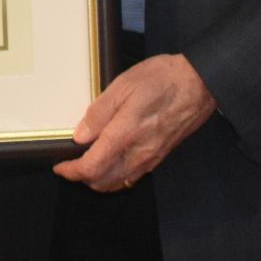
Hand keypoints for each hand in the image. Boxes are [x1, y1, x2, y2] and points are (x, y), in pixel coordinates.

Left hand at [53, 54, 214, 190]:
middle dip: (82, 178)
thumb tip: (80, 135)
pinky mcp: (160, 156)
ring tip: (87, 162)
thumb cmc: (162, 78)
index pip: (92, 167)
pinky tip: (111, 161)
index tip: (60, 166)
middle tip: (70, 164)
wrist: (199, 82)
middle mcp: (139, 153)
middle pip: (103, 182)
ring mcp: (151, 157)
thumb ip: (99, 112)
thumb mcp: (124, 85)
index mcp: (126, 133)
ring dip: (99, 179)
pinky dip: (116, 176)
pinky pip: (133, 176)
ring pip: (118, 182)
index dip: (72, 171)